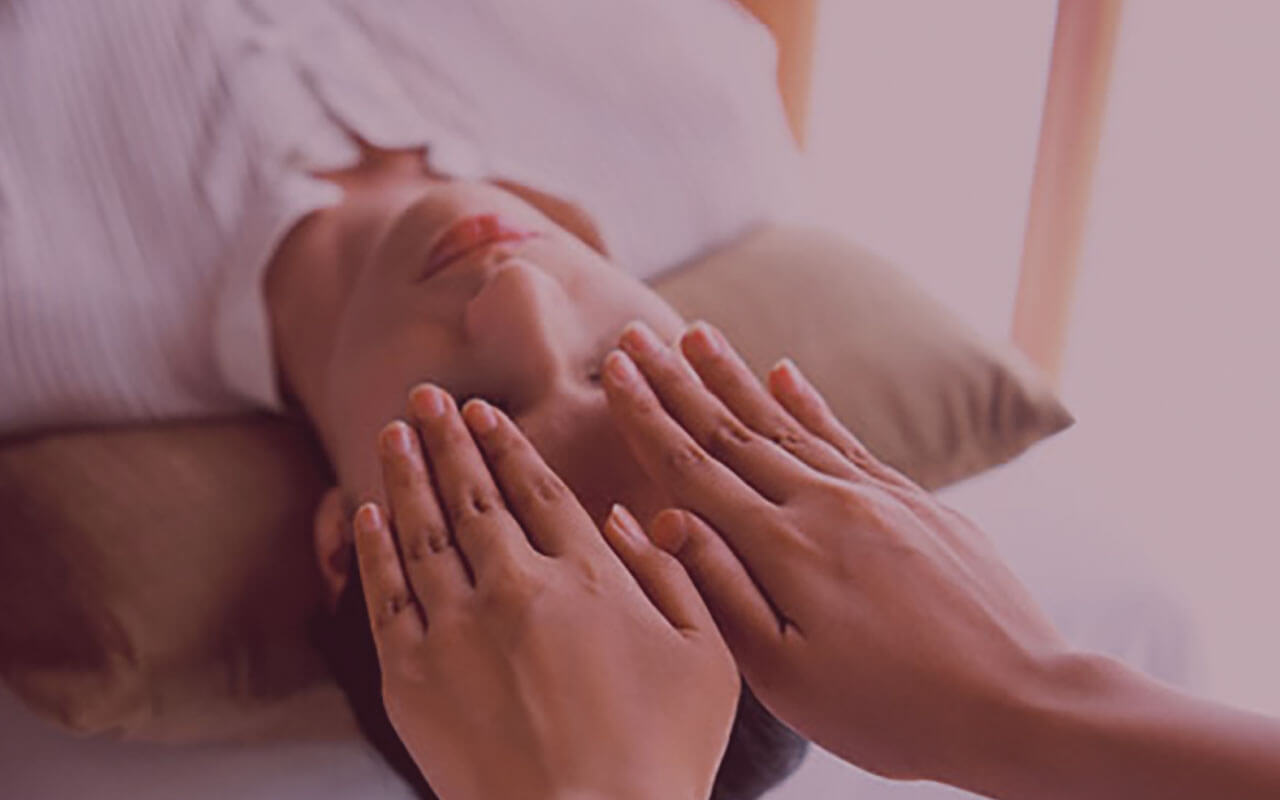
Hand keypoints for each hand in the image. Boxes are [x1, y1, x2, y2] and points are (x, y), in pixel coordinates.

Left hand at [353, 385, 737, 799]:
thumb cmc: (660, 756)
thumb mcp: (707, 659)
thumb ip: (673, 576)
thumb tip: (630, 517)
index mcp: (587, 579)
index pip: (537, 491)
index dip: (506, 446)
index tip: (483, 412)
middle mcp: (515, 588)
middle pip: (473, 496)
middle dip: (447, 439)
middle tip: (426, 397)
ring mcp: (457, 630)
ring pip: (423, 531)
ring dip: (406, 475)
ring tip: (392, 434)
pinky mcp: (413, 677)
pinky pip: (385, 594)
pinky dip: (373, 547)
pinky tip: (366, 512)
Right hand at [600, 321, 1069, 788]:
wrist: (1020, 702)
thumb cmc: (894, 709)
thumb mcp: (788, 677)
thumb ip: (720, 590)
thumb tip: (661, 520)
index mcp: (784, 548)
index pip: (695, 467)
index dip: (648, 417)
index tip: (615, 372)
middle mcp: (826, 504)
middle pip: (733, 430)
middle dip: (677, 381)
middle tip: (637, 335)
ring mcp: (875, 496)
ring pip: (787, 422)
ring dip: (735, 377)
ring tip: (696, 334)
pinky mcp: (915, 502)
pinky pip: (847, 438)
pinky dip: (811, 402)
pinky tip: (787, 372)